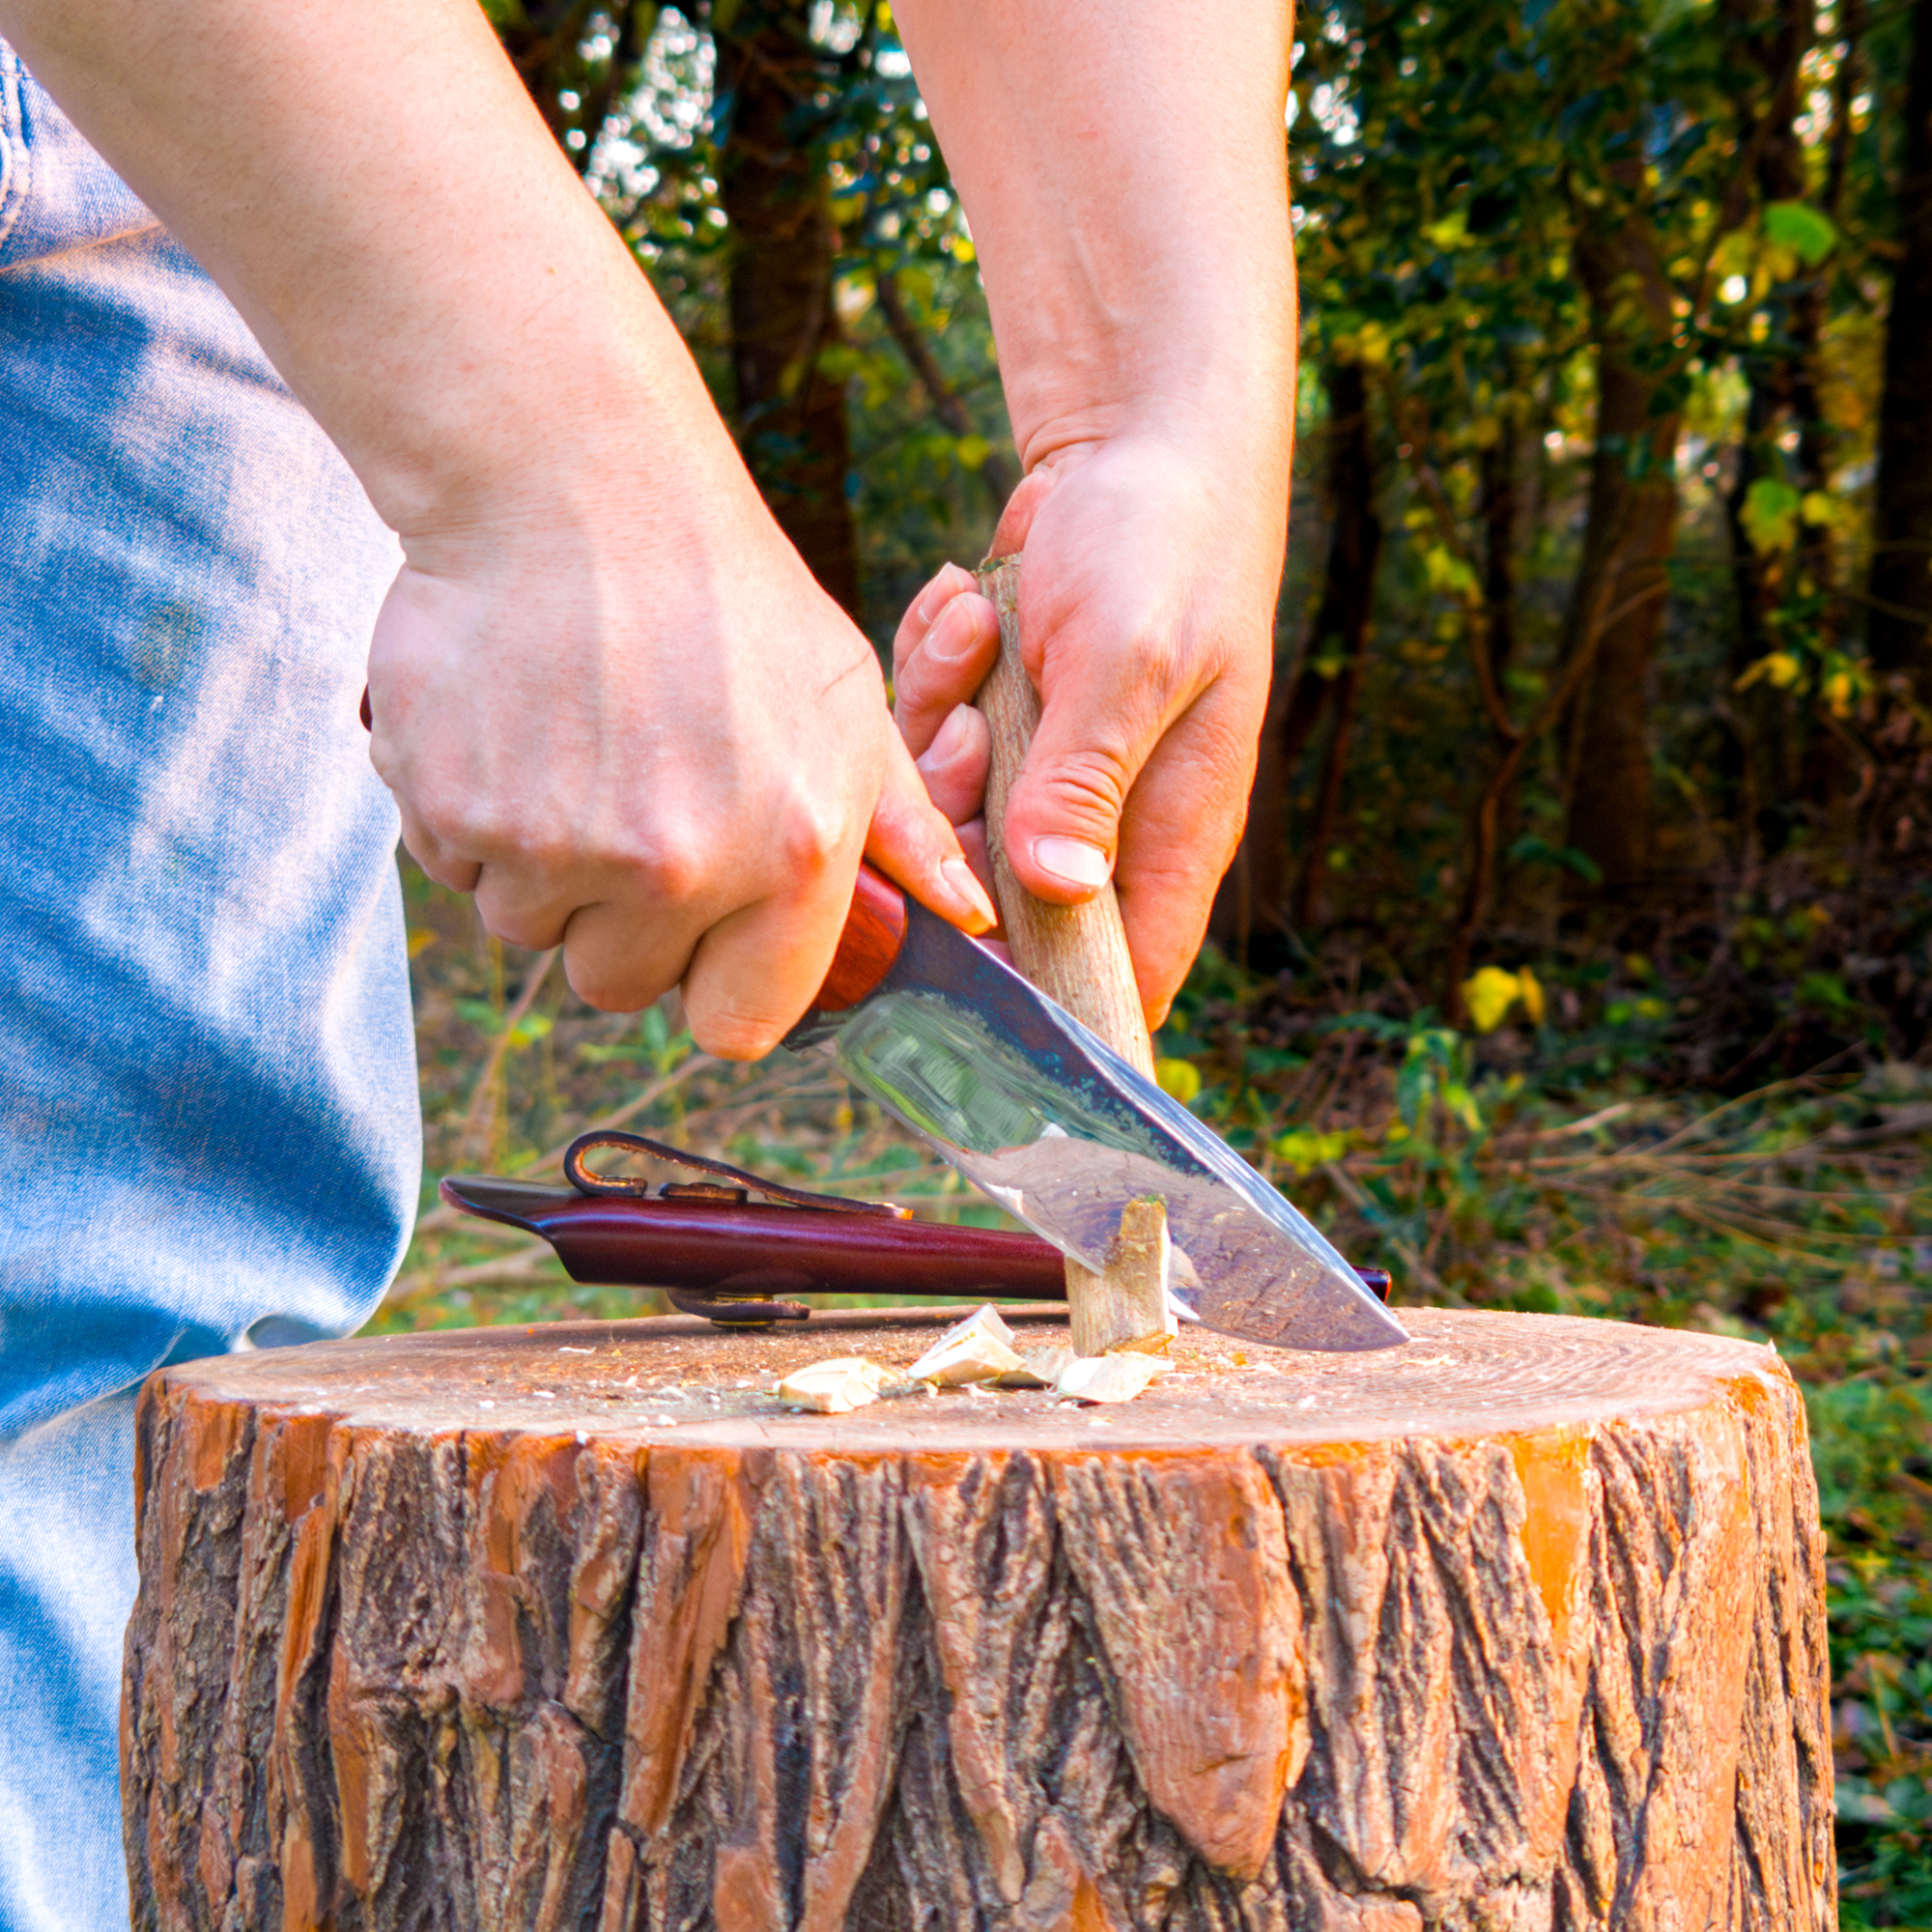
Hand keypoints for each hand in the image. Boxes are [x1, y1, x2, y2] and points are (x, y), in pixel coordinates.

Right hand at [368, 464, 994, 1060]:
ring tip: (575, 752)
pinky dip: (473, 820)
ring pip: (531, 928)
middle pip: (622, 983)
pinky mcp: (452, 807)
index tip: (704, 940)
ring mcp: (554, 843)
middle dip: (623, 920)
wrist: (572, 483)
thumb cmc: (727, 593)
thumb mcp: (848, 699)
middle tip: (632, 810)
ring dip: (545, 868)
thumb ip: (903, 827)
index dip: (718, 985)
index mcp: (790, 852)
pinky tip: (515, 731)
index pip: (738, 1025)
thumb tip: (967, 915)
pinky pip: (455, 871)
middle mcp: (675, 865)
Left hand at [892, 430, 1280, 1027]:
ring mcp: (1049, 773)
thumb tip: (1059, 890)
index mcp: (1170, 833)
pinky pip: (930, 742)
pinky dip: (934, 676)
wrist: (1137, 437)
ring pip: (951, 818)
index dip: (1045, 988)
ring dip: (942, 727)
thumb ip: (1085, 780)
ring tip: (984, 633)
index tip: (966, 937)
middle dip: (962, 826)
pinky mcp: (1002, 725)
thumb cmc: (1162, 544)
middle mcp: (1109, 822)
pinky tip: (970, 607)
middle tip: (977, 729)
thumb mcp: (1128, 659)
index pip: (1123, 977)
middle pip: (1001, 903)